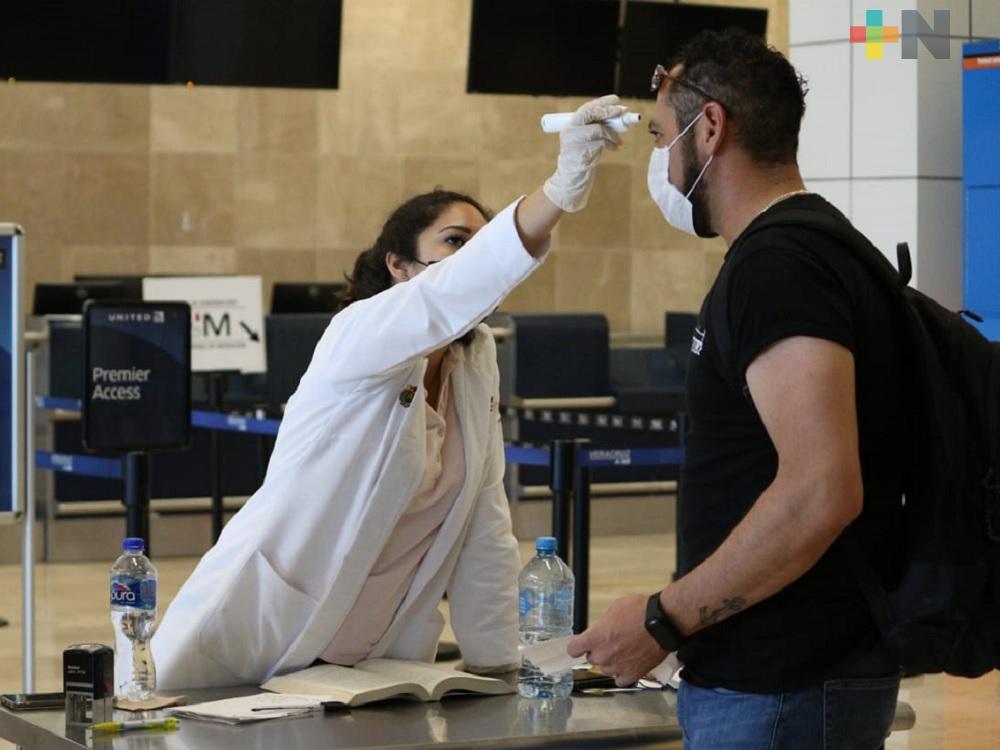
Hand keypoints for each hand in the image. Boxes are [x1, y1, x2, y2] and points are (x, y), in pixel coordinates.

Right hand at [543, 94, 623, 212]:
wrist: (571, 177)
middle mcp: (570, 131)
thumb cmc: (582, 155)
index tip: (616, 99)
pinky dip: (611, 143)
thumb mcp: (586, 138)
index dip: (602, 102)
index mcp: (570, 124)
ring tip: (618, 139)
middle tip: (621, 112)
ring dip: (613, 133)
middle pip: (590, 114)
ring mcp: (575, 142)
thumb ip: (596, 126)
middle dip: (608, 111)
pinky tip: (614, 147)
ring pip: (599, 129)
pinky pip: (602, 143)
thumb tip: (617, 115)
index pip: (587, 108)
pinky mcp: (582, 152)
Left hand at [567, 594, 666, 687]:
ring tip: (624, 650)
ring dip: (611, 662)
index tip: (579, 646)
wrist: (662, 623)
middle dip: (598, 650)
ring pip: (605, 669)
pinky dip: (622, 674)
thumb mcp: (615, 608)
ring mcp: (617, 667)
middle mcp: (603, 655)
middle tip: (611, 642)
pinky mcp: (632, 674)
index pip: (573, 649)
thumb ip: (603, 623)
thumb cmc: (641, 612)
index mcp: (595, 637)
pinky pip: (620, 680)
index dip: (577, 646)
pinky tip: (628, 664)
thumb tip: (600, 629)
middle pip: (591, 659)